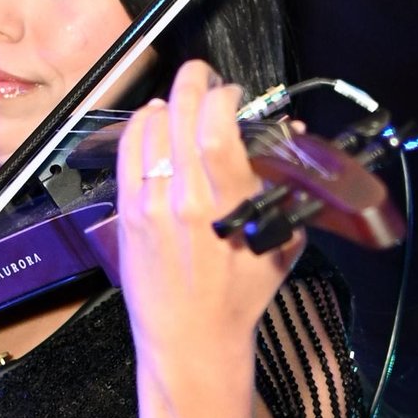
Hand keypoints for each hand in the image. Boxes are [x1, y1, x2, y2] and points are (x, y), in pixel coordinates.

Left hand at [111, 62, 297, 397]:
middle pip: (181, 114)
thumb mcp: (280, 242)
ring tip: (181, 101)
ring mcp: (150, 203)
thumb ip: (286, 188)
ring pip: (151, 128)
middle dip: (193, 83)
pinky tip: (153, 121)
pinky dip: (140, 129)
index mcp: (225, 203)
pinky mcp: (128, 213)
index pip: (217, 124)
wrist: (191, 341)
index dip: (224, 95)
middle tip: (203, 75)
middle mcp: (183, 197)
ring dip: (168, 105)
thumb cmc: (239, 299)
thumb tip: (289, 137)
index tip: (233, 93)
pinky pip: (129, 153)